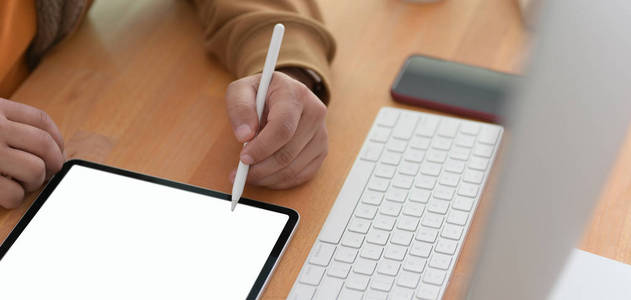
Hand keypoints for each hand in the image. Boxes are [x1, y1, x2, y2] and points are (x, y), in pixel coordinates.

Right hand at [0, 98, 63, 208]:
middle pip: (43, 145)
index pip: (40, 120)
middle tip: (46, 173)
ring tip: (21, 182)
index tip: (58, 151)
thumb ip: (8, 124)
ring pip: (35, 169)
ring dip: (34, 181)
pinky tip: (7, 194)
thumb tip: (47, 145)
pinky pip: (14, 194)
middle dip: (51, 163)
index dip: (56, 139)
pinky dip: (16, 198)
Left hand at [226, 71, 327, 188]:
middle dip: (260, 168)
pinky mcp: (321, 151)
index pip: (282, 128)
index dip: (262, 148)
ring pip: (294, 169)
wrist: (283, 94)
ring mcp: (321, 134)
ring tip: (249, 174)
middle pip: (288, 153)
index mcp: (295, 95)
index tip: (243, 158)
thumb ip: (239, 108)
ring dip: (267, 178)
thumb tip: (244, 136)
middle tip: (240, 173)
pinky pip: (301, 176)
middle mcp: (314, 113)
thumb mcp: (242, 89)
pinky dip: (279, 182)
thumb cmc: (261, 93)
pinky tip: (265, 176)